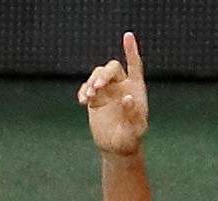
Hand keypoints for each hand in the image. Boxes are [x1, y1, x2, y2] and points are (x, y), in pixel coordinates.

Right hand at [77, 32, 148, 156]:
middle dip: (103, 75)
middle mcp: (121, 86)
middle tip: (98, 87)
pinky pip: (87, 88)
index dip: (131, 50)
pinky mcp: (95, 99)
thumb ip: (132, 114)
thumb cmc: (130, 139)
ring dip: (91, 82)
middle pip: (112, 69)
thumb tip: (127, 98)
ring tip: (88, 96)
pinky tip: (82, 101)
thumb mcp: (134, 130)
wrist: (117, 147)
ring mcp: (107, 91)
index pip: (134, 65)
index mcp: (135, 89)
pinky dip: (83, 91)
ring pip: (97, 75)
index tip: (127, 36)